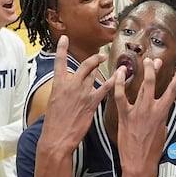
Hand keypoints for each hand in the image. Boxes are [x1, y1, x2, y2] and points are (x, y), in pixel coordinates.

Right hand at [41, 35, 114, 154]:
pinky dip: (114, 81)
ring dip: (104, 69)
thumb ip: (63, 93)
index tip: (65, 38)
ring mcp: (81, 93)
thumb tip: (69, 88)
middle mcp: (70, 85)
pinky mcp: (91, 102)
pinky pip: (105, 88)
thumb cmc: (54, 125)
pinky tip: (121, 76)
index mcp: (58, 85)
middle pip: (84, 65)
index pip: (59, 62)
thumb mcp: (54, 104)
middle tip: (101, 55)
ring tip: (113, 64)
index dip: (62, 49)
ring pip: (95, 74)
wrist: (56, 138)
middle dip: (94, 58)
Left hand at [115, 58, 175, 168]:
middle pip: (153, 83)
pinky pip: (120, 96)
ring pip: (140, 85)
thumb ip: (161, 117)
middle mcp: (151, 108)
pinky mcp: (124, 115)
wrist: (139, 162)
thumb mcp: (162, 130)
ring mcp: (137, 110)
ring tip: (143, 61)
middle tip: (154, 60)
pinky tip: (119, 73)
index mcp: (163, 112)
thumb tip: (160, 110)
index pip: (173, 90)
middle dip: (154, 69)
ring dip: (142, 71)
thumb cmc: (152, 150)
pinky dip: (119, 83)